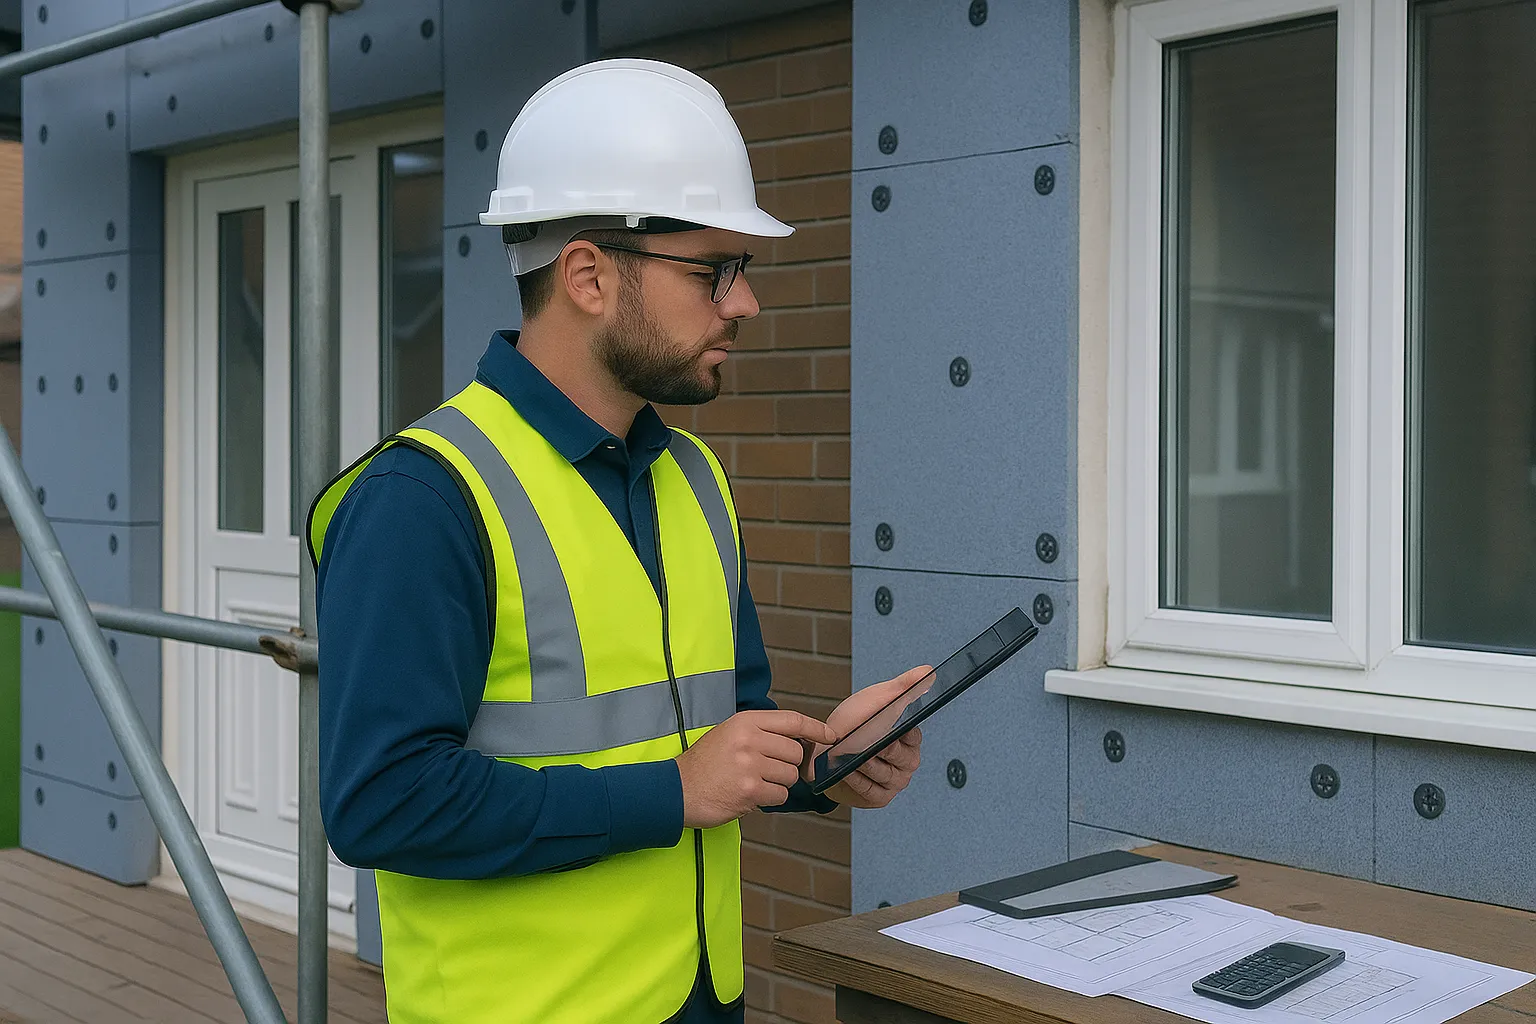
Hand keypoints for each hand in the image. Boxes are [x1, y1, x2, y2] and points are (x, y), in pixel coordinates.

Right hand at [676, 710, 837, 828]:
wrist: (676, 790)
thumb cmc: (704, 765)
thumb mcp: (728, 734)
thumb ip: (760, 733)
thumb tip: (798, 741)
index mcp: (745, 722)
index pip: (792, 721)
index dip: (816, 728)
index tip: (830, 736)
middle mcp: (749, 740)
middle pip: (795, 752)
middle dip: (787, 765)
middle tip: (767, 771)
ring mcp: (750, 765)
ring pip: (789, 776)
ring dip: (777, 784)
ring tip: (752, 783)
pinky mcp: (750, 791)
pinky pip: (780, 796)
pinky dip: (769, 799)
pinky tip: (749, 796)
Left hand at [815, 665, 930, 808]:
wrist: (824, 751)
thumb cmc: (853, 723)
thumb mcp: (877, 699)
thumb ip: (903, 686)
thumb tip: (929, 671)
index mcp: (911, 738)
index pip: (913, 734)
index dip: (900, 730)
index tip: (886, 724)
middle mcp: (907, 762)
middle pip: (899, 756)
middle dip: (879, 747)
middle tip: (865, 740)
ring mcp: (895, 782)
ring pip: (884, 773)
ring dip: (863, 762)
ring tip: (848, 752)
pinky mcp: (879, 797)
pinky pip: (870, 789)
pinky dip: (856, 779)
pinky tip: (845, 770)